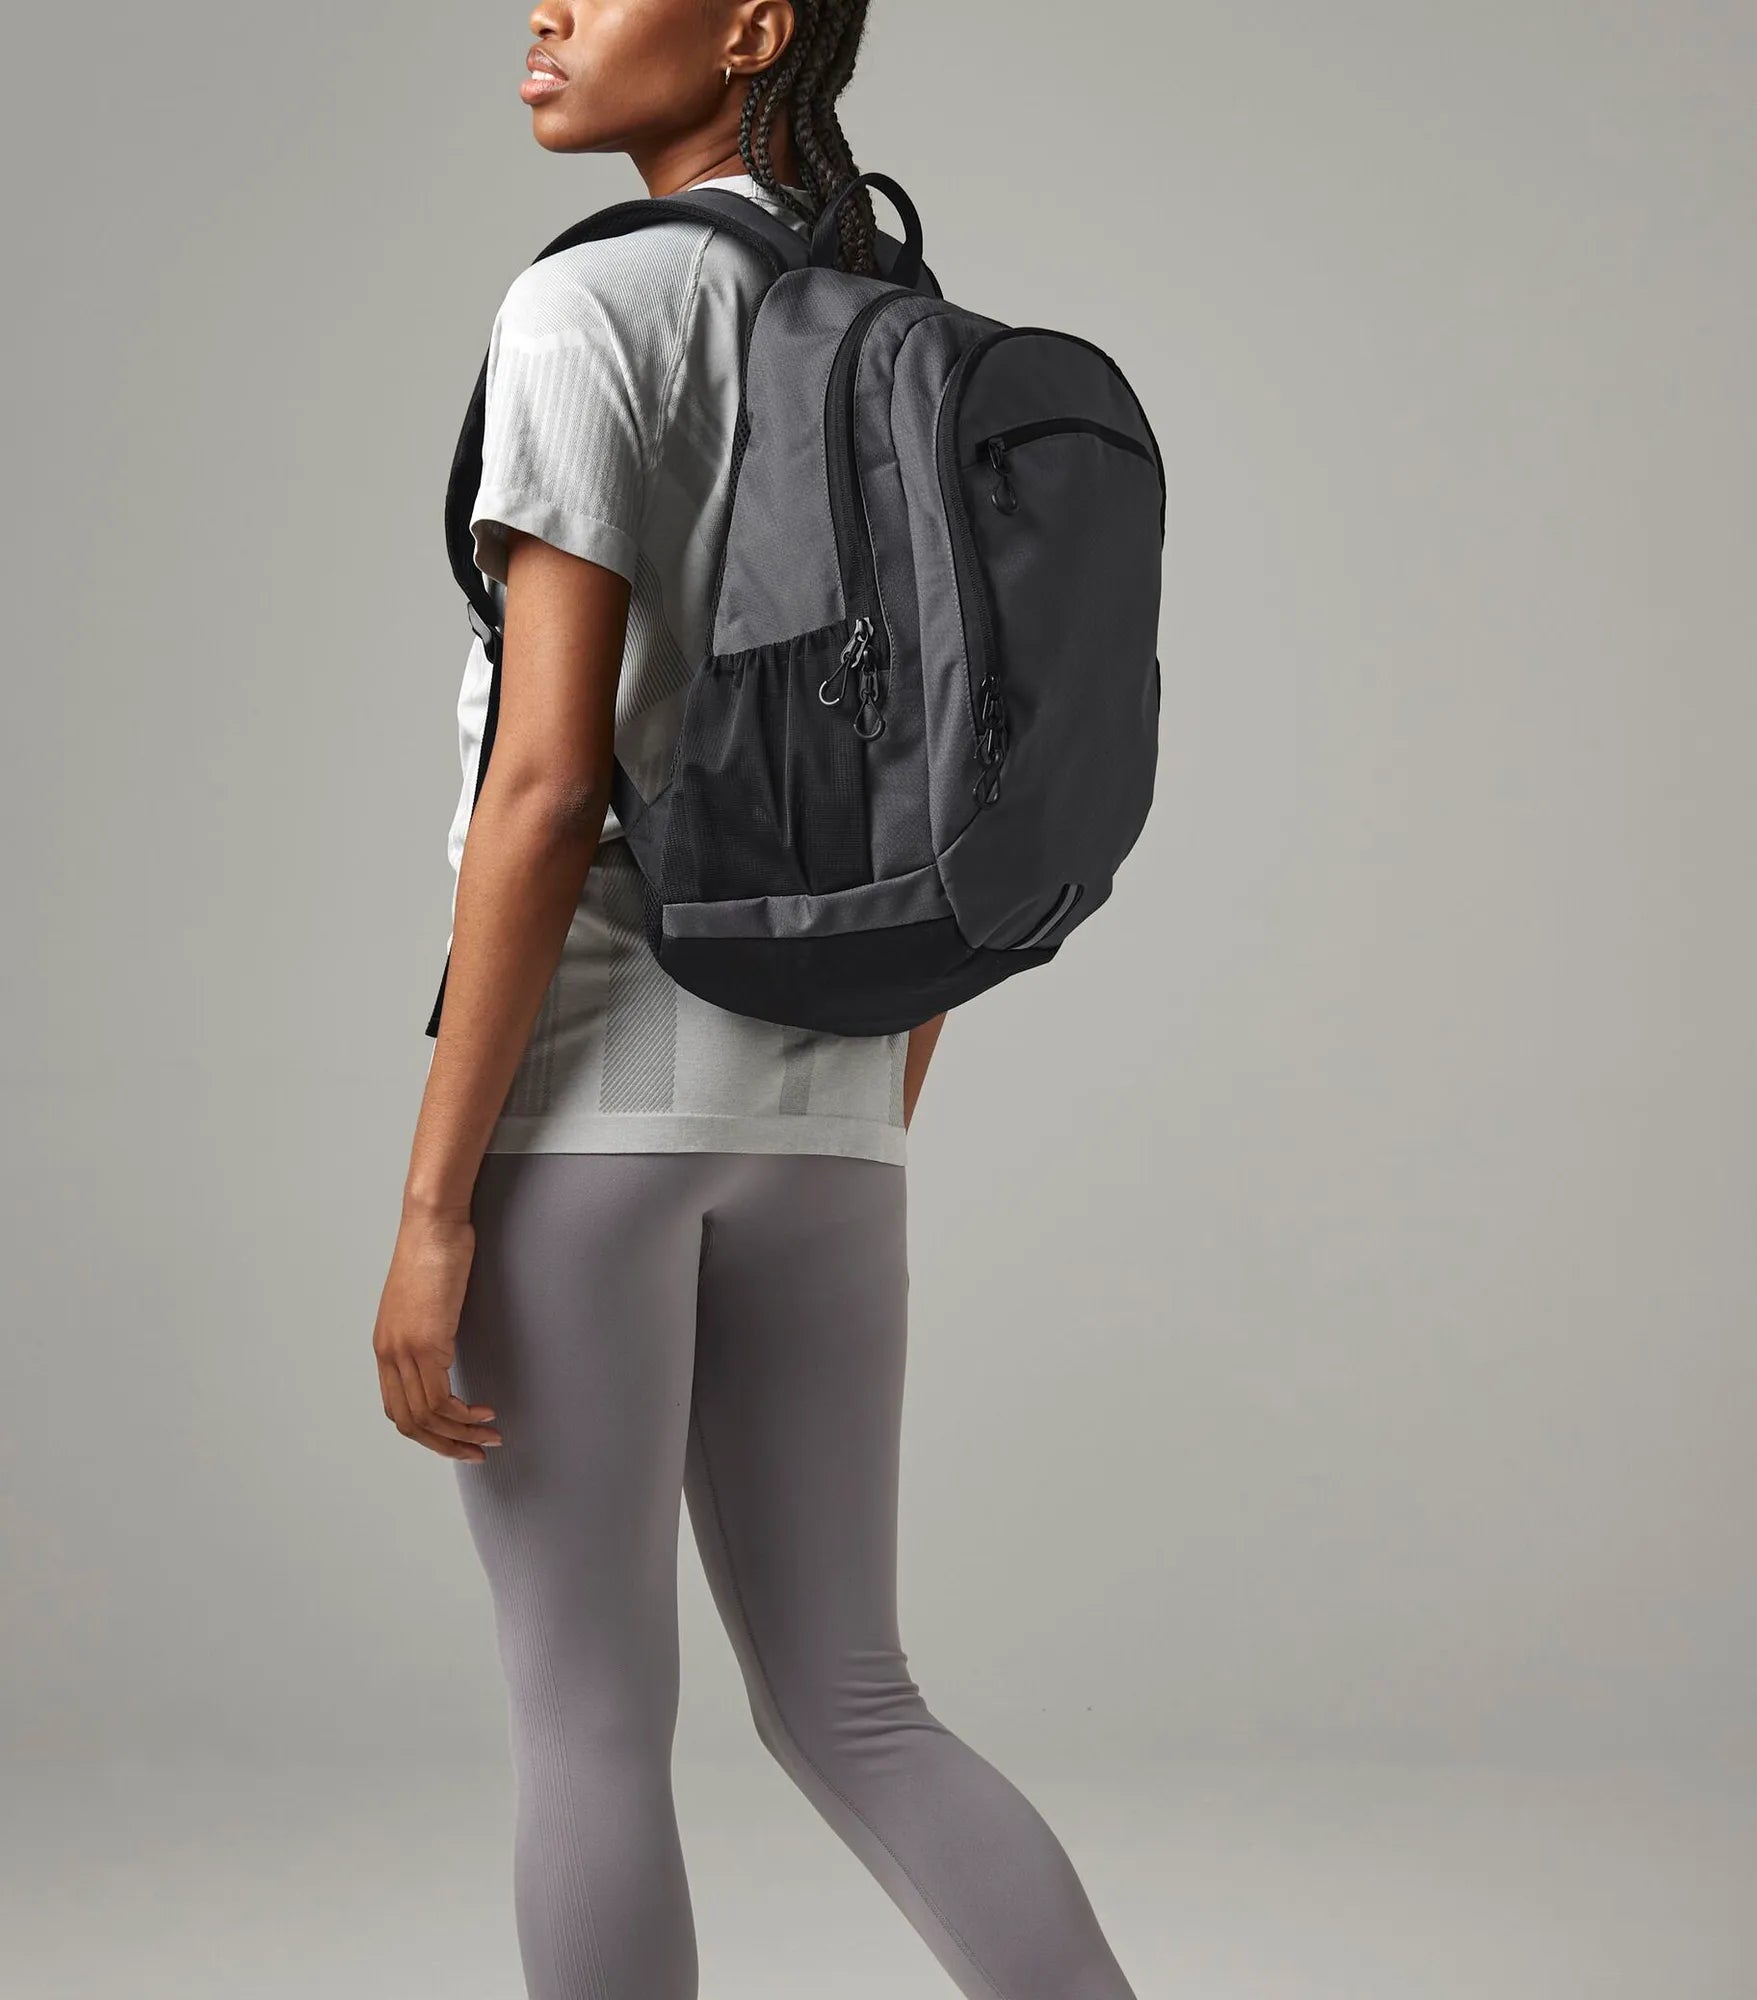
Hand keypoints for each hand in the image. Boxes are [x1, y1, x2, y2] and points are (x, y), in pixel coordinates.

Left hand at [373, 1209, 500, 1461]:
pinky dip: (462, 1415)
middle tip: (475, 1452)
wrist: (433, 1223)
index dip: (427, 1432)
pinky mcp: (426, 1343)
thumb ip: (432, 1328)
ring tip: (489, 1436)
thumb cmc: (436, 1250)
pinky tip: (482, 1411)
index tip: (457, 1438)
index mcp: (386, 1346)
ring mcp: (404, 1350)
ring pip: (426, 1416)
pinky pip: (440, 1398)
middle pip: (408, 1422)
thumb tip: (450, 1348)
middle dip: (443, 1445)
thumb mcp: (429, 1300)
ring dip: (459, 1435)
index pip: (397, 1408)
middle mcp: (389, 1354)